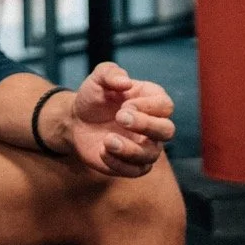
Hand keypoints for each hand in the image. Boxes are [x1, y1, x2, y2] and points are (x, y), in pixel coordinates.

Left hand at [68, 62, 176, 176]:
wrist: (77, 120)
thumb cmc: (94, 97)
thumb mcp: (97, 79)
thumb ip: (110, 73)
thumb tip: (126, 82)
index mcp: (151, 100)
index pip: (165, 106)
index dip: (148, 106)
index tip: (124, 105)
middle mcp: (153, 125)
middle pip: (167, 131)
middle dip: (146, 125)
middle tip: (120, 118)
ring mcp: (145, 146)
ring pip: (151, 155)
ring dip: (130, 149)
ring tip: (107, 140)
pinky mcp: (132, 165)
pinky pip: (135, 171)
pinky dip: (118, 163)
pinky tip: (102, 151)